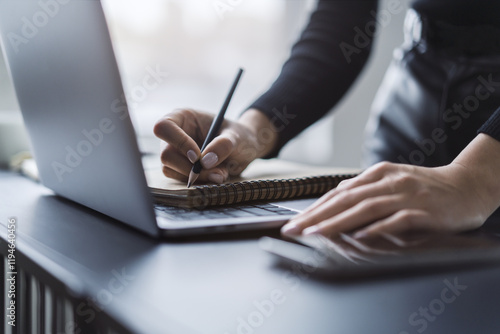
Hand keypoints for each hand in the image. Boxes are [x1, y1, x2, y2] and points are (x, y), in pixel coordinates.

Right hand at [153, 108, 276, 182]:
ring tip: (221, 173)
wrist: (245, 149)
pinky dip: (200, 182)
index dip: (178, 142)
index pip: (164, 127)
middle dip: (190, 168)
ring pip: (171, 170)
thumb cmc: (240, 135)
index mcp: (183, 117)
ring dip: (197, 177)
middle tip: (216, 172)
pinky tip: (217, 175)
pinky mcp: (180, 168)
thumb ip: (223, 145)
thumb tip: (206, 161)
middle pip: (166, 154)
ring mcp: (175, 153)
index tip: (198, 156)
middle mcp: (175, 135)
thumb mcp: (237, 136)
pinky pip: (180, 179)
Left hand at [281, 158, 496, 238]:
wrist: (468, 185)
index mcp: (378, 174)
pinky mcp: (425, 211)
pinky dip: (379, 228)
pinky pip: (398, 220)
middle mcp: (389, 181)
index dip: (314, 208)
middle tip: (294, 229)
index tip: (294, 222)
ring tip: (316, 233)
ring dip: (338, 221)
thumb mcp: (392, 181)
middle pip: (345, 199)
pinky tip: (362, 237)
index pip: (339, 193)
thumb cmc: (425, 187)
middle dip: (316, 216)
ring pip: (366, 208)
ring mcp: (407, 195)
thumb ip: (365, 189)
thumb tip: (336, 198)